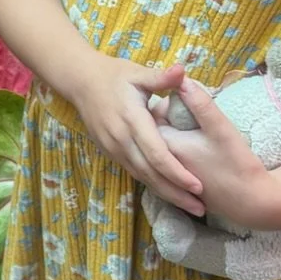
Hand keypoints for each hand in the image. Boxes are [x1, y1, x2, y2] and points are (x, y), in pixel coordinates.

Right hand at [69, 55, 204, 212]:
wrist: (80, 81)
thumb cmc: (114, 75)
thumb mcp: (137, 72)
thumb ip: (161, 77)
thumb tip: (183, 71)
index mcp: (132, 119)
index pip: (157, 154)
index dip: (177, 173)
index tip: (198, 185)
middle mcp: (121, 139)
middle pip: (151, 173)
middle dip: (176, 192)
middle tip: (200, 208)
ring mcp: (113, 148)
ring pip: (142, 177)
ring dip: (165, 194)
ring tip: (189, 206)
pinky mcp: (110, 152)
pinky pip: (134, 173)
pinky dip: (152, 184)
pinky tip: (168, 193)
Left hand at [157, 78, 276, 230]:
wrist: (253, 204)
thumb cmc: (237, 164)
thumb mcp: (220, 128)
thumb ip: (200, 103)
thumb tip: (182, 78)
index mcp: (166, 145)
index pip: (155, 113)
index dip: (171, 102)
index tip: (190, 99)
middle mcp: (162, 163)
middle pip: (159, 129)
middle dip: (173, 117)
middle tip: (195, 112)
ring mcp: (171, 177)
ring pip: (167, 145)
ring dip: (178, 134)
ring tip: (201, 131)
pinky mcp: (181, 187)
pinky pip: (174, 160)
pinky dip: (183, 151)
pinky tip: (203, 150)